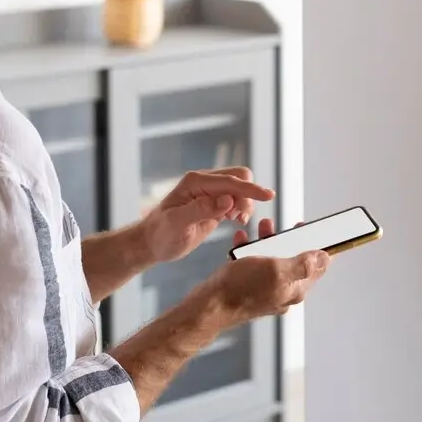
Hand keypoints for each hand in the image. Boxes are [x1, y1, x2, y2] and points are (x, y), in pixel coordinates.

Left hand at [141, 167, 273, 264]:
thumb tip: (228, 199)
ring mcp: (210, 192)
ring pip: (240, 188)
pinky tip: (235, 220)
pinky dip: (242, 208)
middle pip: (239, 178)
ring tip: (236, 221)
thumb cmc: (161, 234)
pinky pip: (236, 199)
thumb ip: (202, 210)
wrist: (152, 243)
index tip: (269, 196)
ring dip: (245, 203)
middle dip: (248, 196)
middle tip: (240, 218)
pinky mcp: (214, 203)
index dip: (250, 189)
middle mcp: (204, 182)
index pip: (230, 181)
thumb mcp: (178, 224)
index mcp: (195, 182)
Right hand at [211, 218, 328, 323]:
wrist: (208, 307)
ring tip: (264, 226)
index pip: (318, 268)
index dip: (322, 248)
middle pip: (295, 261)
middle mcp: (282, 291)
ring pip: (273, 260)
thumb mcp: (276, 270)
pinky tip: (242, 240)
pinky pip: (253, 265)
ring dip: (269, 241)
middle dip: (291, 240)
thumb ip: (302, 264)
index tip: (321, 232)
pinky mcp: (248, 288)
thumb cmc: (240, 290)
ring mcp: (265, 290)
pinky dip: (250, 250)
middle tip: (287, 226)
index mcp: (295, 288)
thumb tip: (324, 257)